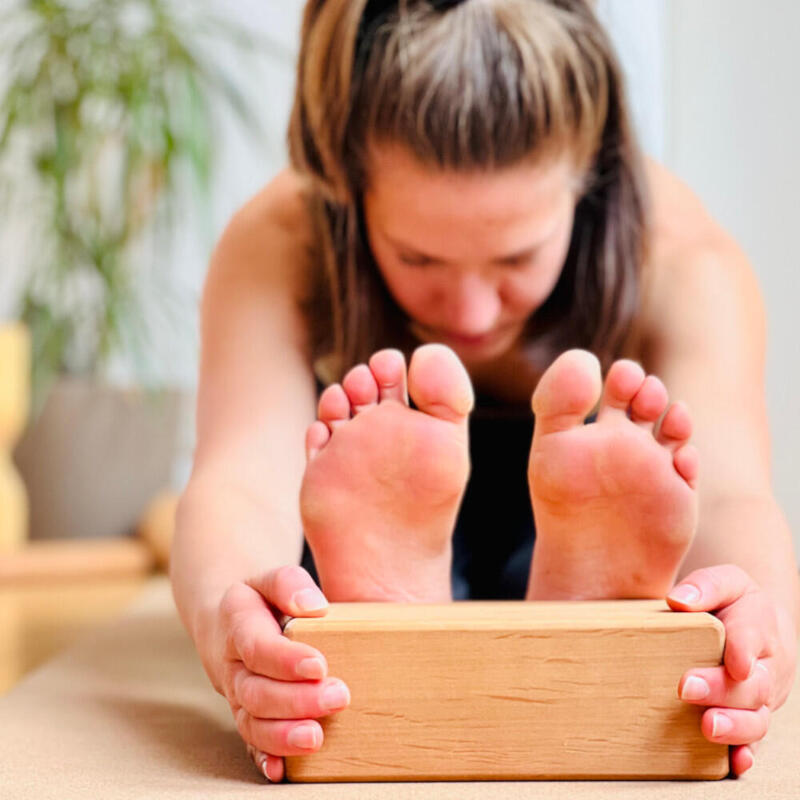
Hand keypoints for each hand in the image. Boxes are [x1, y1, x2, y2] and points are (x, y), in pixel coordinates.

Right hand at [207, 566, 350, 782]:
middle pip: (257, 691)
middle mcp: (232, 666)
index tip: (319, 665)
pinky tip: (280, 771)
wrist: (227, 620)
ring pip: (251, 723)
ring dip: (282, 735)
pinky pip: (249, 742)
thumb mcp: (271, 578)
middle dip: (296, 701)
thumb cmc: (261, 598)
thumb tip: (314, 606)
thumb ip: (289, 584)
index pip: (257, 647)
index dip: (285, 660)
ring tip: (315, 737)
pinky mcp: (246, 716)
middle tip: (338, 697)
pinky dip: (263, 758)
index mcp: (237, 626)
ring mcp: (236, 696)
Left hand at [667, 564, 796, 775]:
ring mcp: (761, 698)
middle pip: (752, 684)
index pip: (753, 636)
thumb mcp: (724, 582)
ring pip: (756, 719)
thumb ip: (705, 586)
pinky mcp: (750, 718)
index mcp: (759, 626)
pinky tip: (734, 762)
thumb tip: (678, 599)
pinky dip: (745, 753)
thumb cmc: (732, 602)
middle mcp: (766, 667)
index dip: (744, 650)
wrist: (756, 624)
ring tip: (708, 726)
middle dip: (722, 689)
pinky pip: (753, 742)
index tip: (734, 661)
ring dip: (734, 726)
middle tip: (688, 687)